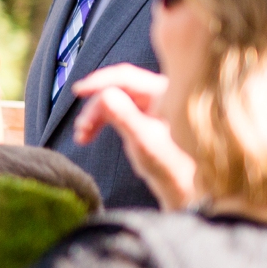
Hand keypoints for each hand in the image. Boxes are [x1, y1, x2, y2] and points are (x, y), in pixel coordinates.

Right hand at [72, 64, 195, 208]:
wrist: (187, 190)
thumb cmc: (175, 169)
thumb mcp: (145, 142)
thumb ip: (124, 116)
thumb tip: (104, 95)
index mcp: (166, 94)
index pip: (126, 77)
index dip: (99, 82)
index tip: (79, 91)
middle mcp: (161, 95)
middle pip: (118, 90)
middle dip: (96, 107)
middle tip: (82, 128)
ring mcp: (155, 106)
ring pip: (116, 101)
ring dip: (96, 116)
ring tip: (83, 135)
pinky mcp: (148, 118)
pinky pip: (120, 111)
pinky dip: (104, 121)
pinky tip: (93, 134)